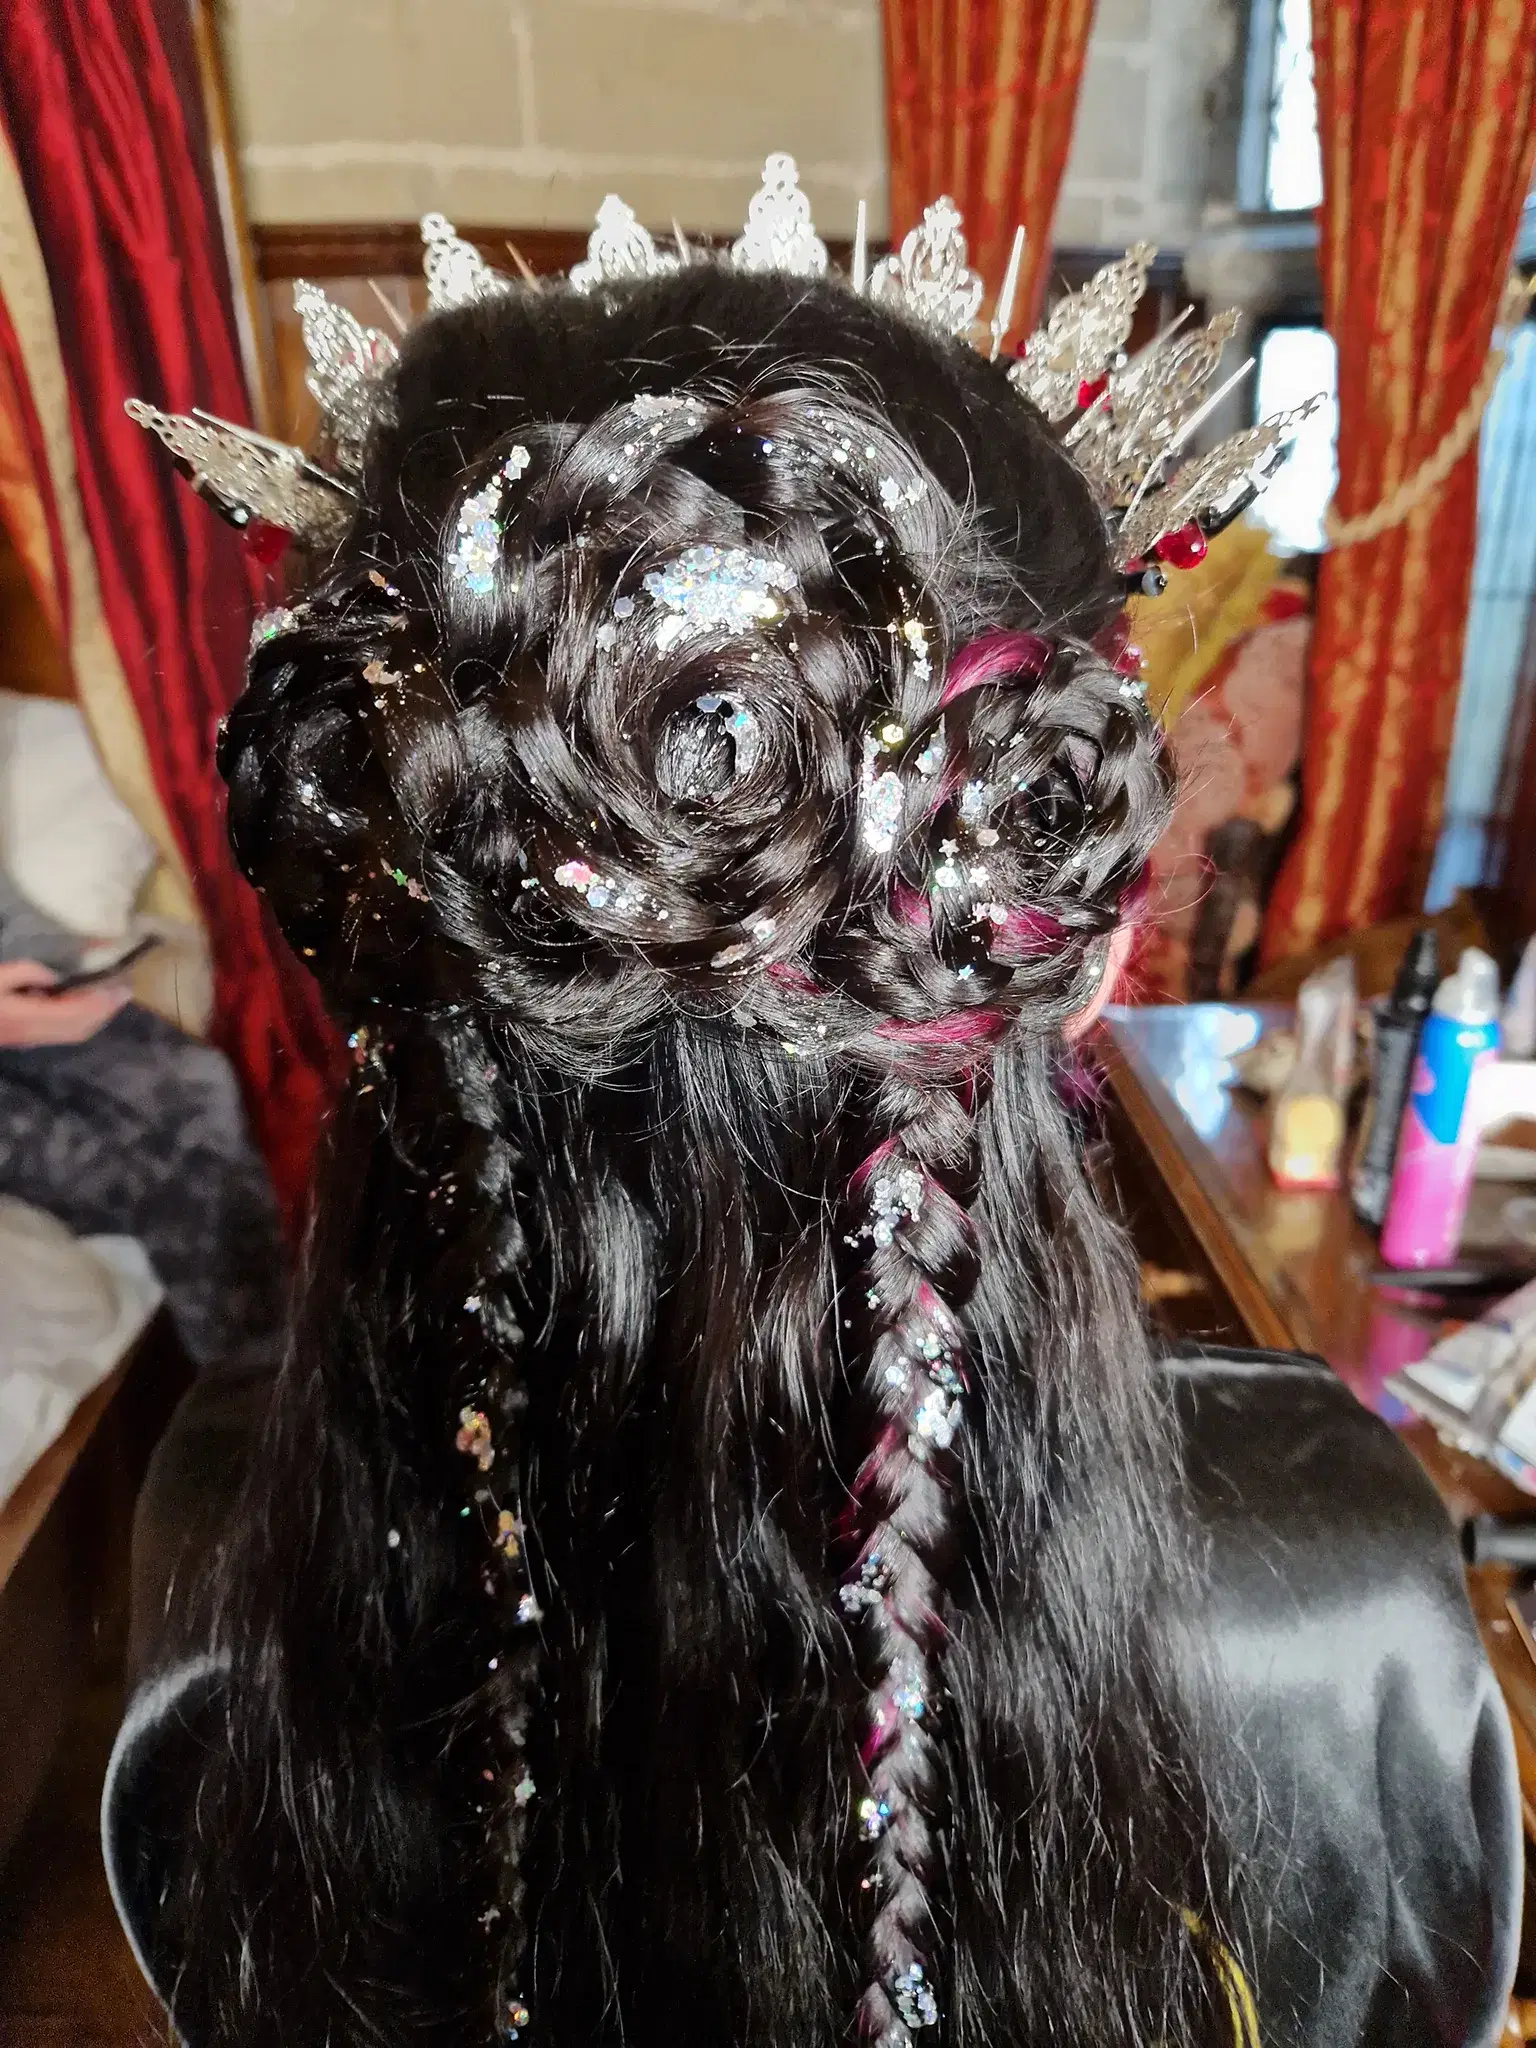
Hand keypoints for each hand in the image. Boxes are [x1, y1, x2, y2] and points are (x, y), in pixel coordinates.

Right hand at [0, 959, 130, 1047]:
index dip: (102, 1001)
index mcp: (27, 1017)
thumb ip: (28, 973)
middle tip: (125, 988)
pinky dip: (83, 1019)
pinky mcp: (28, 1038)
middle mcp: (34, 1033)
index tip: (121, 985)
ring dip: (98, 1016)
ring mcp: (31, 1038)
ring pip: (75, 1033)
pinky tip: (88, 1005)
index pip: (77, 1013)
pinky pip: (65, 1033)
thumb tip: (56, 976)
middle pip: (82, 1028)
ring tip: (113, 996)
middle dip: (107, 1010)